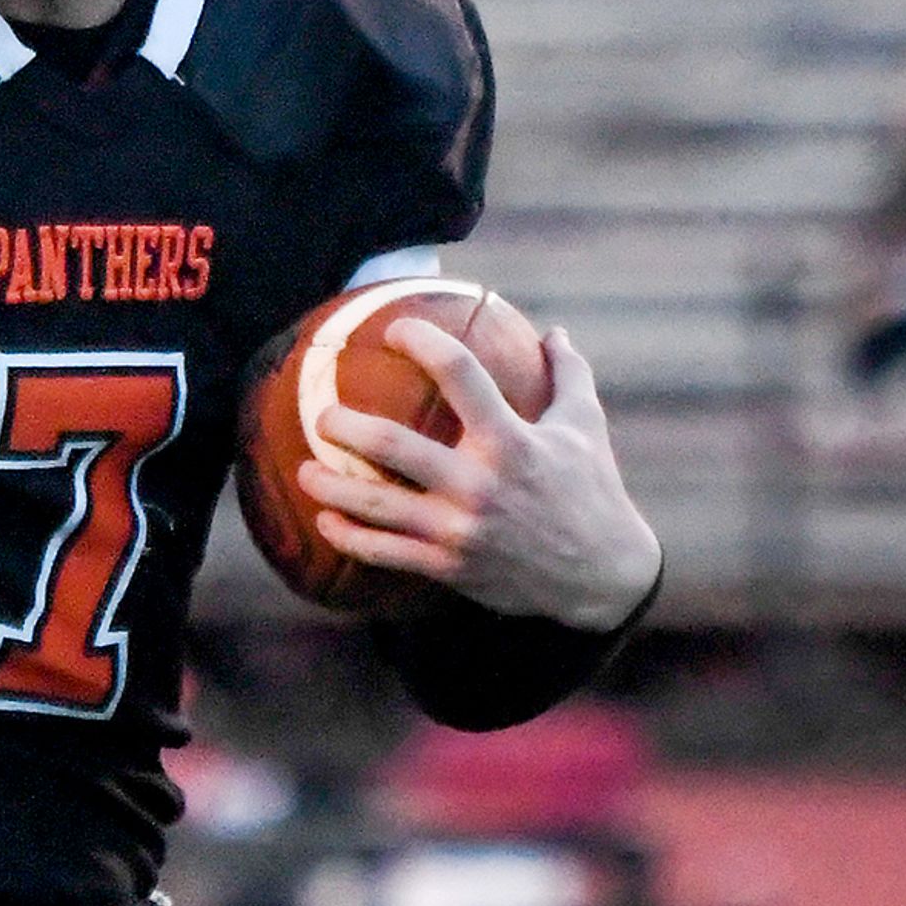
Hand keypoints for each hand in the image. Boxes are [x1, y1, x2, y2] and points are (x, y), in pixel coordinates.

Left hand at [303, 321, 662, 631]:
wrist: (602, 576)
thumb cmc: (592, 490)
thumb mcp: (586, 427)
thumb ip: (568, 374)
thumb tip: (554, 330)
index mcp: (512, 440)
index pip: (459, 373)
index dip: (422, 342)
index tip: (394, 330)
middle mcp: (480, 483)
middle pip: (393, 446)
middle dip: (345, 426)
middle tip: (322, 414)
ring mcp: (460, 528)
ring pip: (377, 505)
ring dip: (330, 487)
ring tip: (303, 471)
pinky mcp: (450, 566)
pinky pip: (386, 552)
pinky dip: (350, 537)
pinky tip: (326, 522)